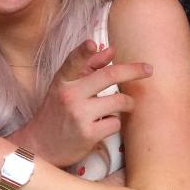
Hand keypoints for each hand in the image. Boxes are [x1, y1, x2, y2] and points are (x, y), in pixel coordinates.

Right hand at [15, 41, 151, 166]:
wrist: (40, 146)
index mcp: (62, 81)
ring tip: (124, 106)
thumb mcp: (64, 87)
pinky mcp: (88, 134)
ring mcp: (79, 115)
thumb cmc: (56, 113)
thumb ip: (86, 67)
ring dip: (127, 103)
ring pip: (119, 101)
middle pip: (109, 76)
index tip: (93, 43)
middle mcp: (69, 95)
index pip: (73, 61)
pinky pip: (116, 123)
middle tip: (148, 69)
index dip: (83, 51)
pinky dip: (114, 123)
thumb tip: (110, 50)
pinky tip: (104, 125)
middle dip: (133, 71)